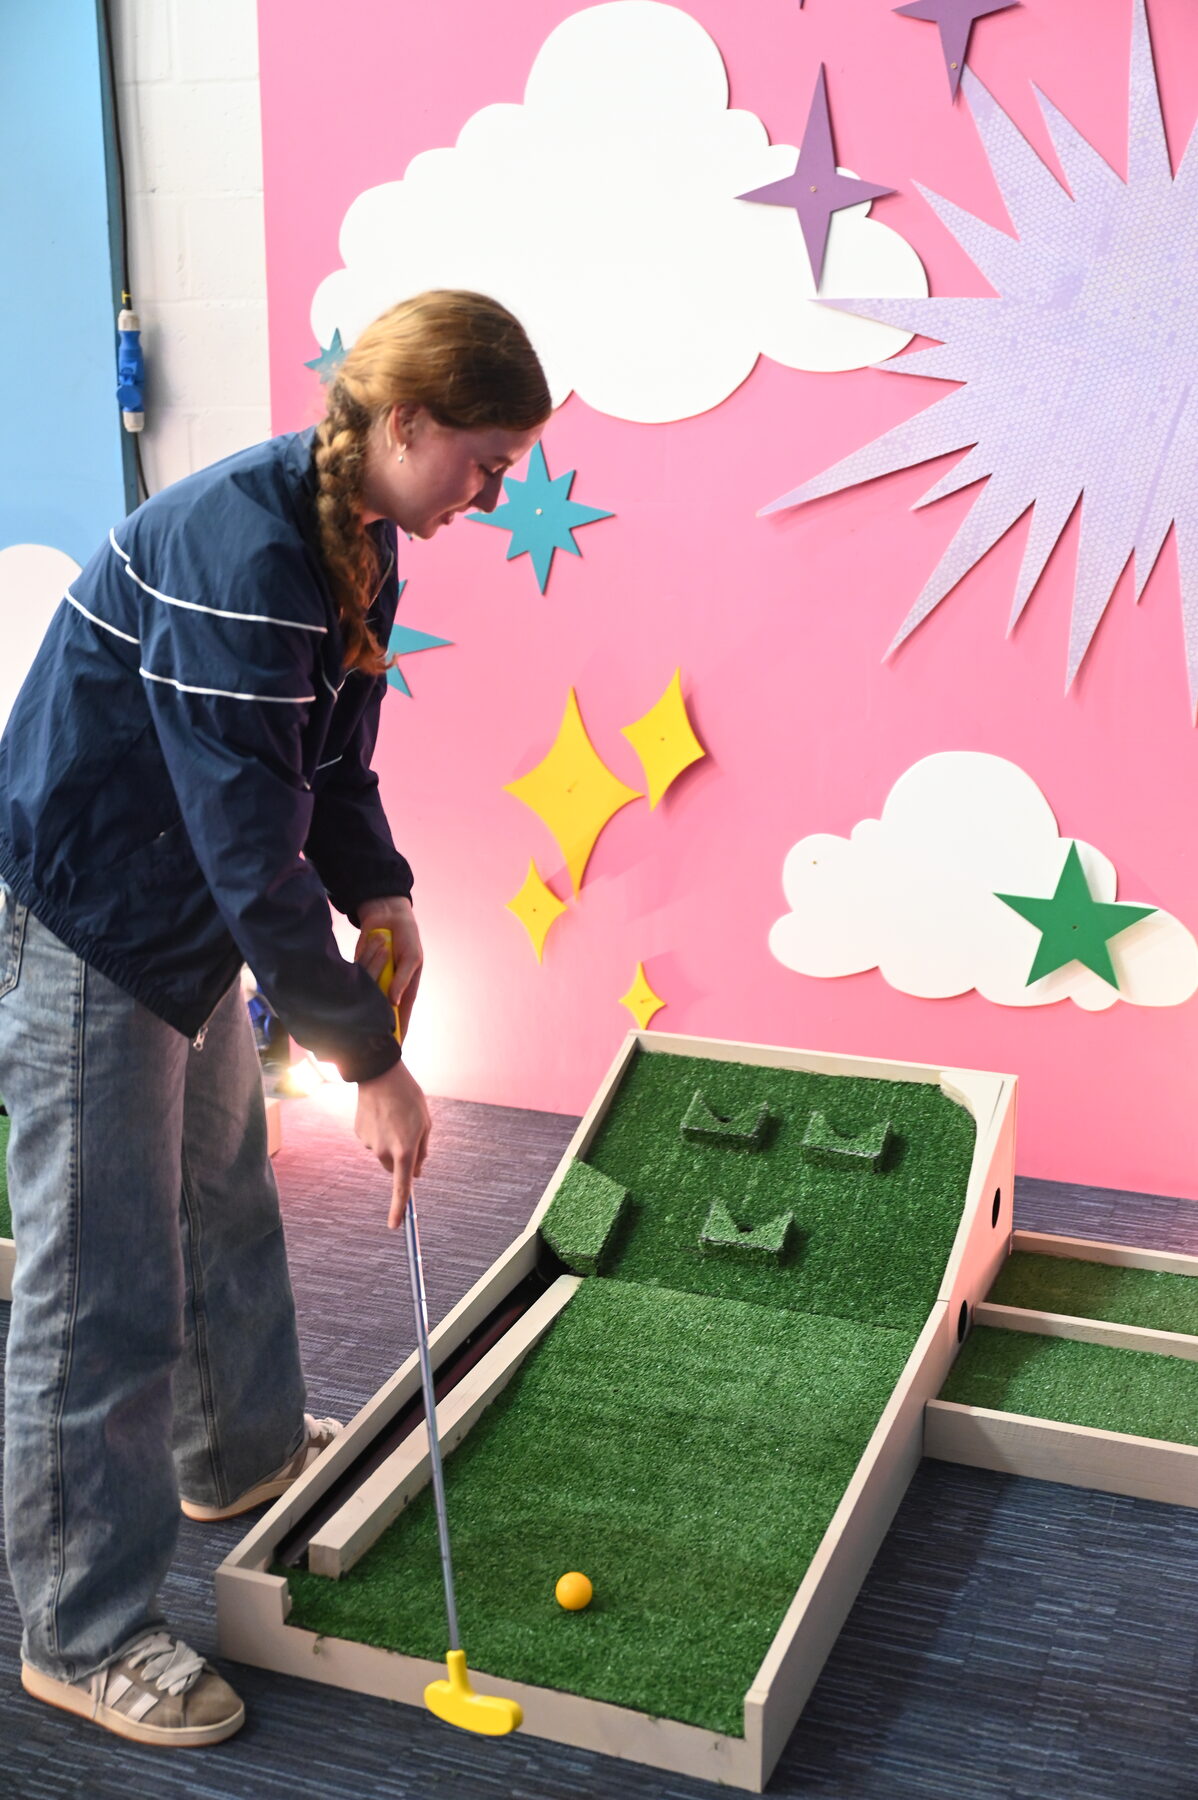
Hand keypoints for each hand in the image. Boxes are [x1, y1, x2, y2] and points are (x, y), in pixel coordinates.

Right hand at [355, 1058, 431, 1227]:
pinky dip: (379, 1132)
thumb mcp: (425, 1123)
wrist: (379, 1074)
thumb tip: (416, 1172)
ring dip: (391, 1142)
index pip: (402, 1187)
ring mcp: (369, 1144)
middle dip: (402, 1157)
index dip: (399, 1209)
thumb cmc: (409, 1097)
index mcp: (405, 1151)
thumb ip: (423, 1150)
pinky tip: (381, 1113)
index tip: (394, 1226)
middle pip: (395, 1167)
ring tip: (394, 1115)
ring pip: (384, 1153)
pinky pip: (373, 1141)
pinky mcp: (359, 1134)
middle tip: (409, 1131)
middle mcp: (384, 1152)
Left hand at [356, 895, 421, 1040]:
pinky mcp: (358, 969)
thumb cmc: (407, 938)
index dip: (398, 1032)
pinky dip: (349, 991)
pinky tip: (340, 1007)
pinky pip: (354, 983)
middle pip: (380, 1013)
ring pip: (365, 1001)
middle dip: (374, 1028)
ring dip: (359, 1013)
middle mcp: (387, 987)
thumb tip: (394, 1002)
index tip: (393, 1050)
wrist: (388, 916)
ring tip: (350, 1034)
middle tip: (366, 1048)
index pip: (400, 1015)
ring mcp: (373, 979)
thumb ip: (402, 980)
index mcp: (404, 988)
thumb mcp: (411, 958)